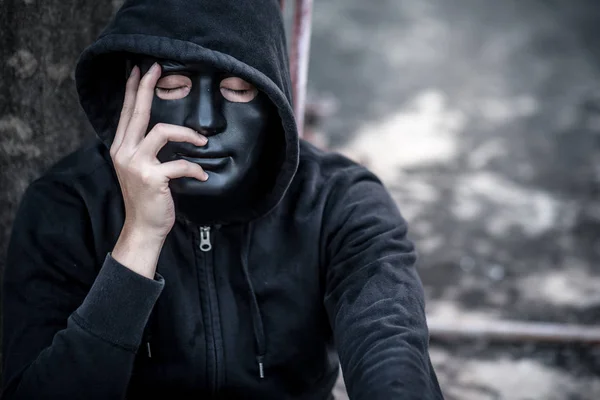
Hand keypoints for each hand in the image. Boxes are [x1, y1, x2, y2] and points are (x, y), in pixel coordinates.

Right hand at [110, 62, 207, 239]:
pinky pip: (179, 164)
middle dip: (146, 88)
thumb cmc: (147, 198)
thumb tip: (161, 131)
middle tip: (155, 69)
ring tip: (202, 142)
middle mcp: (124, 152)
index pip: (127, 113)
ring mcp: (136, 164)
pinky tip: (202, 176)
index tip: (139, 70)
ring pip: (161, 131)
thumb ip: (145, 149)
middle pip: (137, 113)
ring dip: (187, 134)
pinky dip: (194, 169)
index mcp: (121, 148)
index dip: (132, 90)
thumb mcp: (140, 169)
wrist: (143, 227)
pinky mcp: (151, 178)